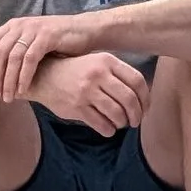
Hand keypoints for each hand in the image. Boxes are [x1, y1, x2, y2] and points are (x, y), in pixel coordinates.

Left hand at [0, 9, 91, 105]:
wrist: (83, 30)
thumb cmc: (56, 41)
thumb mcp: (30, 42)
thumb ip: (15, 51)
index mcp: (11, 26)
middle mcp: (19, 25)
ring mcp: (33, 29)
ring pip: (12, 58)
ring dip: (8, 80)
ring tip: (8, 96)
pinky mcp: (47, 36)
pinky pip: (30, 59)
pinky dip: (24, 76)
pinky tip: (23, 89)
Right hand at [28, 50, 149, 134]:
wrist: (45, 75)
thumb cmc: (77, 71)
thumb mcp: (97, 63)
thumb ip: (118, 75)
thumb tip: (142, 96)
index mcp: (106, 61)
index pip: (137, 81)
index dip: (145, 98)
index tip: (145, 108)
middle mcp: (98, 74)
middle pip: (129, 99)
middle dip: (136, 115)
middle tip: (136, 121)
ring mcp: (86, 91)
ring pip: (117, 114)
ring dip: (122, 123)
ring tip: (120, 124)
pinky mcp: (77, 107)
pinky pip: (101, 124)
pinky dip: (109, 130)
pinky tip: (108, 128)